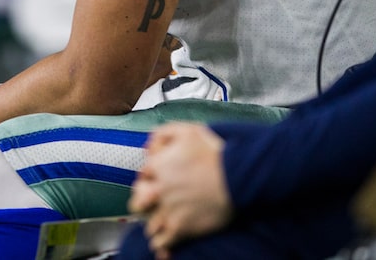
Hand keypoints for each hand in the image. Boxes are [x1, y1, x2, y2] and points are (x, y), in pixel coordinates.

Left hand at [128, 122, 232, 255]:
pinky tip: (166, 242)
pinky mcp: (180, 228)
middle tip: (154, 206)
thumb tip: (149, 147)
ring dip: (155, 224)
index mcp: (158, 166)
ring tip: (164, 223)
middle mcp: (158, 189)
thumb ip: (163, 134)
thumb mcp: (188, 131)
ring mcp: (168, 210)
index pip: (142, 177)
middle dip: (145, 204)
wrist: (237, 176)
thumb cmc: (216, 152)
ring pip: (149, 225)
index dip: (150, 180)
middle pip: (138, 203)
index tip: (157, 183)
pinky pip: (161, 242)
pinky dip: (162, 244)